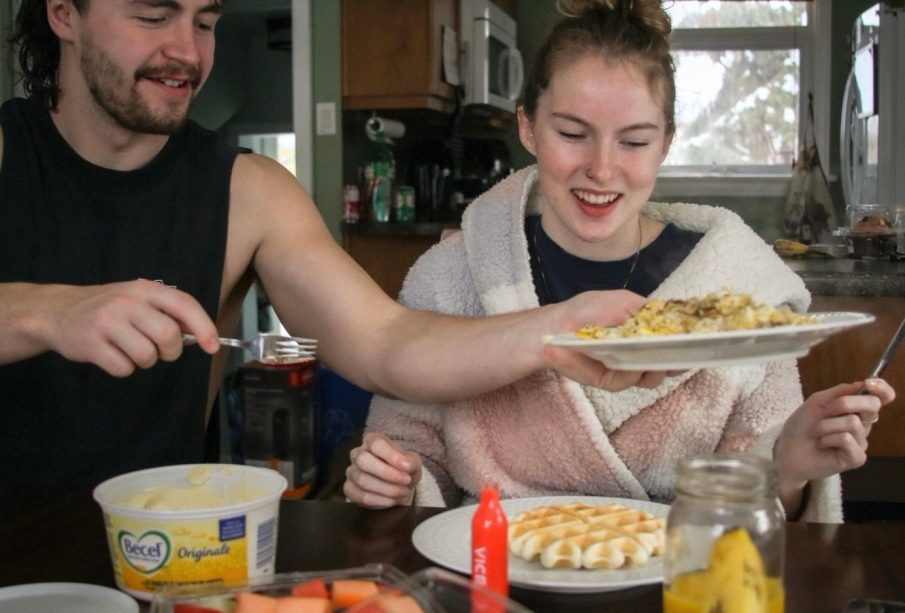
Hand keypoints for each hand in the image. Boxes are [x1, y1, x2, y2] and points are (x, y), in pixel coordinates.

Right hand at [32, 279, 218, 375]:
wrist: (57, 311)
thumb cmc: (108, 308)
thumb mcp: (138, 299)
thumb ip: (167, 312)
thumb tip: (200, 334)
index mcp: (144, 289)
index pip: (184, 304)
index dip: (204, 326)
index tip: (213, 346)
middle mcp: (126, 302)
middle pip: (168, 336)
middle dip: (171, 352)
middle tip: (161, 351)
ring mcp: (106, 322)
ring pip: (147, 356)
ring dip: (145, 361)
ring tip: (131, 350)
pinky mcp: (90, 343)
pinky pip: (124, 368)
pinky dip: (124, 369)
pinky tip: (112, 355)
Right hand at [343, 432, 421, 508]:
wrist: (399, 484)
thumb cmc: (404, 468)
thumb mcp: (412, 461)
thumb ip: (410, 461)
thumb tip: (406, 466)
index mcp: (372, 440)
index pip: (376, 444)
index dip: (391, 455)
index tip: (407, 467)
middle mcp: (358, 454)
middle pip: (363, 460)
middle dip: (387, 473)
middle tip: (406, 481)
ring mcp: (351, 472)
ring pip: (362, 480)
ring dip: (387, 489)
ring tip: (403, 492)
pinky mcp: (350, 489)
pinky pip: (361, 496)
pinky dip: (381, 501)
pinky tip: (393, 500)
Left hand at [544, 289, 676, 390]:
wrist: (556, 327)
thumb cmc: (588, 310)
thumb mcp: (625, 302)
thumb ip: (651, 311)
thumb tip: (678, 318)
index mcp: (645, 332)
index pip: (674, 342)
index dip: (688, 345)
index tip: (700, 344)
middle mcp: (639, 352)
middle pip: (669, 364)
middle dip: (677, 362)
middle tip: (679, 357)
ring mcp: (626, 367)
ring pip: (652, 377)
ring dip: (656, 370)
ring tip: (655, 362)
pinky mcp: (611, 380)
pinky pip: (628, 382)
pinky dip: (632, 375)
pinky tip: (631, 366)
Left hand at [774, 378, 895, 490]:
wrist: (788, 448)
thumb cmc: (802, 425)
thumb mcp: (818, 401)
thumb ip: (841, 392)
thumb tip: (863, 384)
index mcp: (857, 409)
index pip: (882, 397)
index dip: (882, 388)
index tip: (869, 383)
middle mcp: (863, 424)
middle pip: (872, 405)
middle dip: (845, 403)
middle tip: (825, 411)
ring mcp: (861, 442)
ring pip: (853, 422)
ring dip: (827, 424)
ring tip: (818, 432)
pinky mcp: (856, 457)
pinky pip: (846, 439)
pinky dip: (828, 438)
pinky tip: (822, 444)